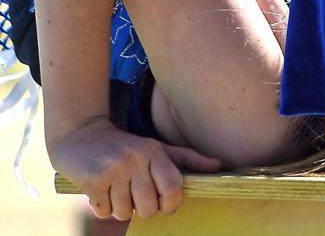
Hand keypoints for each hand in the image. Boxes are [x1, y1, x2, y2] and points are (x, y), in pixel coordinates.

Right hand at [50, 117, 220, 219]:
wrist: (81, 136)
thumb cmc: (127, 148)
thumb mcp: (158, 148)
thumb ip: (187, 159)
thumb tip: (219, 165)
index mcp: (155, 152)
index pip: (173, 188)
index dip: (170, 204)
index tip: (163, 203)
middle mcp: (136, 159)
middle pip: (149, 207)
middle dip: (142, 209)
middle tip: (134, 195)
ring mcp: (114, 169)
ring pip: (125, 212)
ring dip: (120, 208)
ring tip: (116, 190)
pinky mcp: (92, 180)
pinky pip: (104, 212)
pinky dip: (102, 208)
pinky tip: (101, 190)